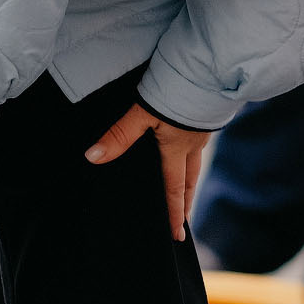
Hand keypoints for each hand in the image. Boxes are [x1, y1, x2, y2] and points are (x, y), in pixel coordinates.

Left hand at [85, 103, 210, 241]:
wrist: (210, 68)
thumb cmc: (177, 90)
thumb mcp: (143, 112)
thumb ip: (119, 135)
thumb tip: (93, 157)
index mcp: (177, 148)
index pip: (173, 189)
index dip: (174, 213)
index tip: (176, 235)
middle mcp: (193, 143)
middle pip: (189, 181)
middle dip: (185, 202)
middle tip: (184, 221)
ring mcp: (202, 130)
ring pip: (196, 163)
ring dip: (190, 180)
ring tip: (187, 190)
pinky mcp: (207, 116)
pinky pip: (199, 143)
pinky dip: (193, 155)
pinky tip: (189, 147)